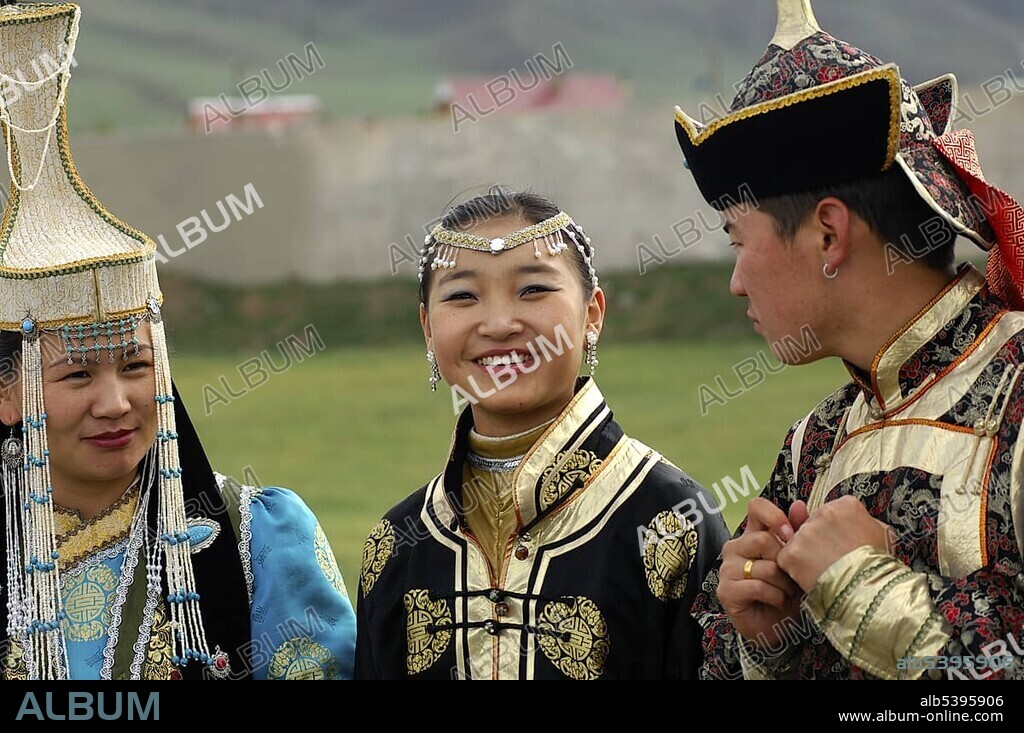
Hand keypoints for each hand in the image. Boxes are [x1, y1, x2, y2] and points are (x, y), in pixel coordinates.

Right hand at [717, 498, 802, 648]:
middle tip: (793, 578)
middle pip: (763, 539)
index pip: (756, 507)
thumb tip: (799, 505)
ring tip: (788, 593)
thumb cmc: (787, 592)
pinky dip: (776, 597)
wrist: (777, 627)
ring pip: (765, 566)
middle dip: (785, 562)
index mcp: (752, 535)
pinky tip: (778, 602)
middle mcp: (735, 547)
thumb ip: (797, 533)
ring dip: (785, 584)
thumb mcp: (796, 562)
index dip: (775, 516)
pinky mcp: (726, 590)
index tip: (790, 534)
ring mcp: (728, 568)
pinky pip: (759, 586)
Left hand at [777, 495, 894, 591]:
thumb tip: (862, 522)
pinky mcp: (791, 551)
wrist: (868, 593)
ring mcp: (805, 532)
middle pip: (812, 523)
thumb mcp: (884, 536)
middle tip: (832, 558)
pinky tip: (812, 576)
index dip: (834, 529)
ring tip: (824, 569)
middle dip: (817, 539)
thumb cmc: (878, 567)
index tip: (839, 541)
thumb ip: (868, 522)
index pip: (831, 511)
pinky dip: (794, 569)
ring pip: (797, 540)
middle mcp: (823, 513)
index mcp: (847, 506)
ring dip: (805, 554)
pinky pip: (786, 558)